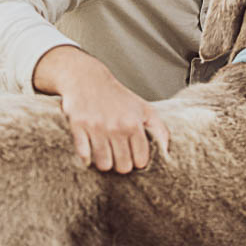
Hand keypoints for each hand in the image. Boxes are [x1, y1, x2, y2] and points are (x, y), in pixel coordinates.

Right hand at [33, 46, 170, 171]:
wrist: (87, 78)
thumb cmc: (117, 97)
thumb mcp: (144, 109)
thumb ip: (159, 130)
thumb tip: (167, 152)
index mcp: (134, 124)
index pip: (140, 160)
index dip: (137, 161)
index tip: (132, 155)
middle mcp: (116, 127)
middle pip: (123, 166)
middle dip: (121, 164)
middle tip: (118, 155)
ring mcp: (96, 127)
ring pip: (104, 164)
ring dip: (104, 162)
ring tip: (105, 153)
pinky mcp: (78, 126)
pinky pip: (84, 155)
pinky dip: (86, 158)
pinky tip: (90, 151)